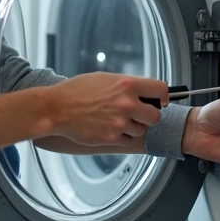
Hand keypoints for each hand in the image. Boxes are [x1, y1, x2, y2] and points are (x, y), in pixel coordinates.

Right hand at [46, 72, 167, 147]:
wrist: (56, 108)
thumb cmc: (76, 91)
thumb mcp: (104, 79)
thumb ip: (126, 85)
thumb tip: (143, 91)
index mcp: (127, 85)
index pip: (161, 90)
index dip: (163, 96)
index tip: (160, 100)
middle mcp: (126, 104)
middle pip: (156, 116)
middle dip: (149, 116)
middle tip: (140, 114)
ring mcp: (119, 123)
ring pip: (141, 130)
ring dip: (134, 127)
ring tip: (118, 120)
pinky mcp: (111, 138)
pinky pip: (128, 141)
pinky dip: (122, 137)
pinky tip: (110, 128)